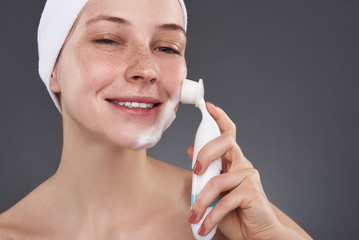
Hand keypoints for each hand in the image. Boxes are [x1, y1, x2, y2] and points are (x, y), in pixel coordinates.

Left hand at [187, 102, 281, 239]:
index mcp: (232, 162)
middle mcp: (242, 164)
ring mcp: (249, 176)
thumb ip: (205, 171)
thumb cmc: (235, 213)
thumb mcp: (213, 192)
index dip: (220, 118)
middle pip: (226, 142)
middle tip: (196, 170)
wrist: (256, 235)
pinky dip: (211, 215)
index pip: (228, 134)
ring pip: (218, 179)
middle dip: (206, 152)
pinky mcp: (252, 191)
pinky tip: (205, 225)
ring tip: (194, 216)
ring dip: (201, 201)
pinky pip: (224, 200)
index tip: (208, 106)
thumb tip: (190, 149)